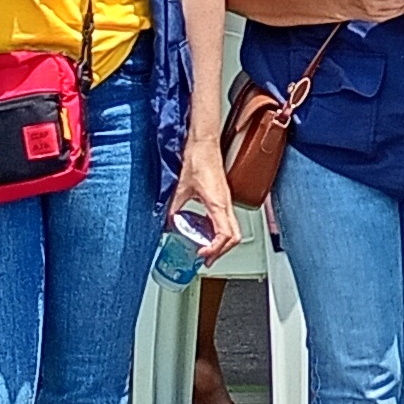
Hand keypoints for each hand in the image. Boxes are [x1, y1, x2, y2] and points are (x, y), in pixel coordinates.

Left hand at [172, 141, 237, 263]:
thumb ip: (175, 207)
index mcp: (218, 203)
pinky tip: (205, 232)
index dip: (215, 249)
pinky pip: (226, 221)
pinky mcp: (223, 198)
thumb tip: (169, 222)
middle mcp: (225, 204)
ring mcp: (226, 201)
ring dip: (221, 243)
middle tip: (205, 259)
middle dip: (221, 251)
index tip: (202, 254)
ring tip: (206, 250)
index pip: (225, 235)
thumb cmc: (198, 159)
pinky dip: (219, 232)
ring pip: (233, 230)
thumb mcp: (181, 187)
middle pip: (234, 237)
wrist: (204, 144)